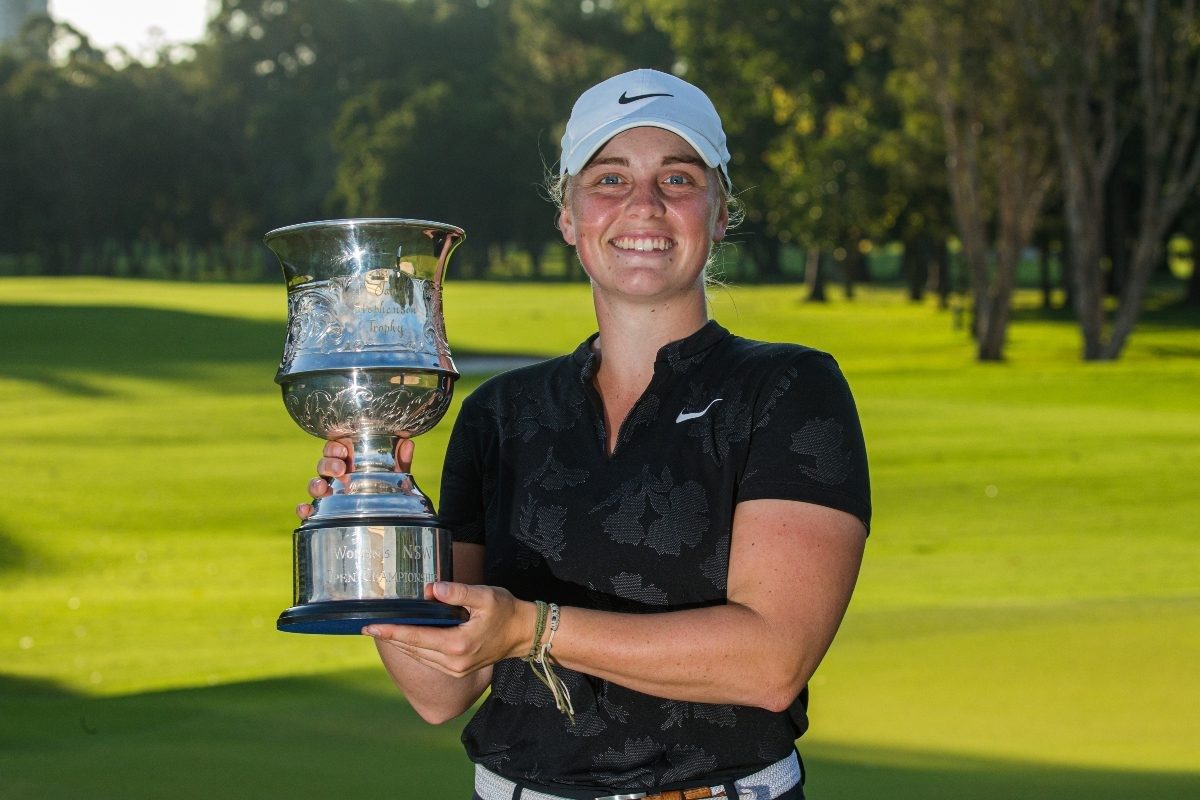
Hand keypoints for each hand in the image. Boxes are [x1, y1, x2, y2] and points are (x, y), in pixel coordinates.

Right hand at [295, 437, 414, 519]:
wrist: (386, 515)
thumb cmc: (384, 486)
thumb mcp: (394, 474)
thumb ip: (400, 461)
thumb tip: (408, 443)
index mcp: (349, 461)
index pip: (335, 449)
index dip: (335, 448)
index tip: (343, 451)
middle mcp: (336, 475)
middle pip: (323, 464)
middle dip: (328, 464)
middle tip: (340, 469)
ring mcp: (328, 492)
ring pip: (315, 484)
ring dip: (315, 484)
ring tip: (323, 489)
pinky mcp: (323, 510)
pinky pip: (309, 509)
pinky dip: (304, 509)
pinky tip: (305, 511)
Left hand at [363, 581, 533, 677]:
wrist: (524, 634)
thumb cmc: (506, 611)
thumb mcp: (485, 596)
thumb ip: (457, 592)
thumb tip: (430, 589)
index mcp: (457, 644)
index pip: (416, 637)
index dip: (392, 632)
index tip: (370, 627)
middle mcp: (453, 662)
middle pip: (413, 649)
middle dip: (390, 638)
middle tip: (368, 626)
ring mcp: (455, 670)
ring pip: (418, 657)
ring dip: (400, 645)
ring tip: (382, 631)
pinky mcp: (457, 671)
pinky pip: (428, 660)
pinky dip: (414, 649)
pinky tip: (405, 639)